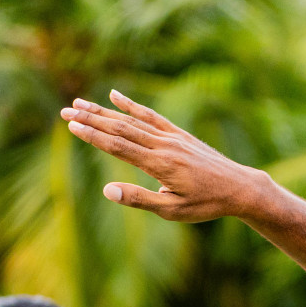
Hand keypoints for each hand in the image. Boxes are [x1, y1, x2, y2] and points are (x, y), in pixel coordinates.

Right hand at [60, 91, 267, 221]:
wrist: (240, 188)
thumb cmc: (207, 204)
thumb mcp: (173, 211)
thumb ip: (140, 199)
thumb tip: (107, 190)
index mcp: (160, 165)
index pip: (119, 146)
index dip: (93, 135)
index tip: (71, 125)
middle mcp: (164, 146)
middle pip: (121, 128)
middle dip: (91, 119)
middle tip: (65, 111)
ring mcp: (172, 137)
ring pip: (133, 120)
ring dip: (104, 111)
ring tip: (80, 103)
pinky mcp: (180, 134)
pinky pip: (152, 116)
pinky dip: (132, 106)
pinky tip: (115, 95)